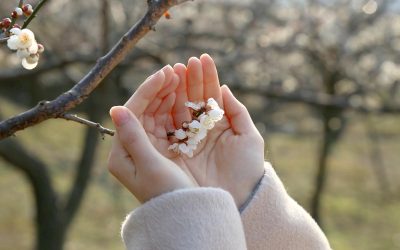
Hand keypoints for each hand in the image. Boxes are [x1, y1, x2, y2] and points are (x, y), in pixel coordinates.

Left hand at [108, 65, 196, 202]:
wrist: (183, 214)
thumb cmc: (167, 194)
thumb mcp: (150, 166)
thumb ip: (133, 137)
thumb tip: (115, 108)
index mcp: (121, 153)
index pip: (131, 112)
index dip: (147, 90)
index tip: (164, 73)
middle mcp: (130, 148)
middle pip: (142, 110)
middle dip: (157, 89)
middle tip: (174, 70)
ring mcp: (145, 147)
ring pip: (154, 113)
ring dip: (165, 95)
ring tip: (178, 77)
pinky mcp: (159, 149)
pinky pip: (164, 122)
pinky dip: (172, 108)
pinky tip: (180, 94)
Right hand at [168, 54, 264, 206]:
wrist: (238, 200)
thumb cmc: (248, 170)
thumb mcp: (249, 138)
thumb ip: (238, 112)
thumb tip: (224, 88)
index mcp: (219, 124)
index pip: (210, 95)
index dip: (206, 77)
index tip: (201, 59)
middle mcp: (201, 130)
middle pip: (191, 99)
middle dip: (188, 79)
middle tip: (184, 63)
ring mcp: (186, 140)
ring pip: (177, 110)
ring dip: (175, 90)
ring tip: (173, 72)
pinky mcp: (174, 151)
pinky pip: (166, 127)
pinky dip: (163, 110)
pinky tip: (164, 93)